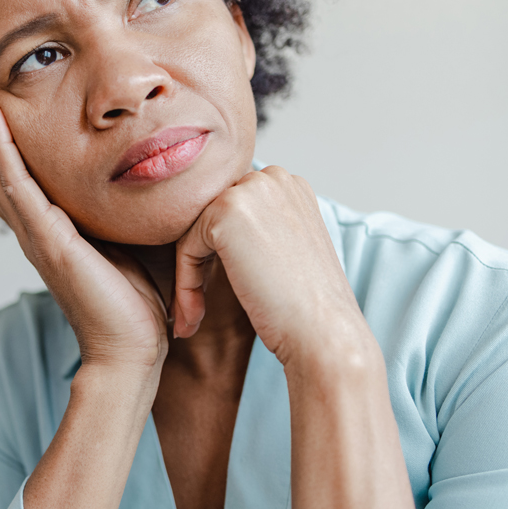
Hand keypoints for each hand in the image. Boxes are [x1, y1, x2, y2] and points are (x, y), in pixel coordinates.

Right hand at [0, 69, 168, 372]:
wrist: (134, 350)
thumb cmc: (138, 301)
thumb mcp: (130, 235)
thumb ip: (125, 204)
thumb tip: (151, 166)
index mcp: (48, 224)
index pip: (9, 168)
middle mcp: (32, 225)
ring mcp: (34, 232)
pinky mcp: (47, 239)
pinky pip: (15, 185)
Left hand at [171, 166, 366, 365]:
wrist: (323, 331)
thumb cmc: (306, 304)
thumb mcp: (286, 249)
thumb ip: (257, 229)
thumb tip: (217, 233)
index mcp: (288, 184)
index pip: (231, 211)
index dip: (218, 254)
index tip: (215, 293)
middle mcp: (271, 177)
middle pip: (209, 218)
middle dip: (200, 263)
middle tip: (195, 309)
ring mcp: (249, 190)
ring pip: (194, 233)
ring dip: (189, 278)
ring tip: (193, 318)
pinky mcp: (225, 212)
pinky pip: (186, 248)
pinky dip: (185, 284)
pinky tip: (194, 317)